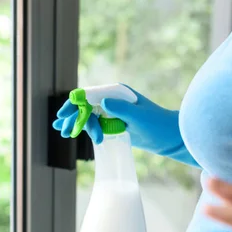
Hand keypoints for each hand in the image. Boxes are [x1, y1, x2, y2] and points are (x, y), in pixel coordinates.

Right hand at [52, 84, 198, 166]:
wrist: (171, 138)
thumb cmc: (158, 125)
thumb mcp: (139, 117)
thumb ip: (121, 108)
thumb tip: (103, 101)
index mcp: (117, 93)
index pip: (89, 95)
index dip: (74, 104)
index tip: (63, 114)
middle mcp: (113, 100)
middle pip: (85, 106)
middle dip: (72, 116)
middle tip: (61, 128)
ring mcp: (112, 112)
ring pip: (88, 116)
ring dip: (76, 124)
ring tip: (63, 133)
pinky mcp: (113, 124)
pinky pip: (94, 124)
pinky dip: (83, 128)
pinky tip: (72, 132)